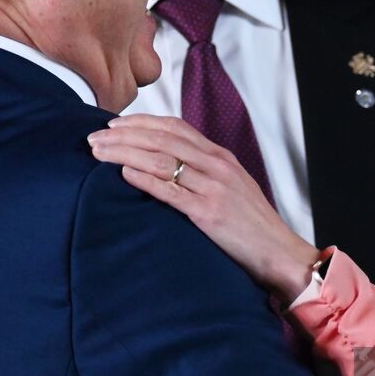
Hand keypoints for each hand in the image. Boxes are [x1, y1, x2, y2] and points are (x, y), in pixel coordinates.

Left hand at [88, 115, 316, 301]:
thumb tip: (168, 166)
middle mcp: (217, 165)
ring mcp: (213, 187)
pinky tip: (124, 174)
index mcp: (221, 157)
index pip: (175, 127)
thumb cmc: (253, 225)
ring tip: (99, 153)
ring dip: (125, 153)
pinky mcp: (209, 212)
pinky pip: (171, 191)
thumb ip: (204, 173)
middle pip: (162, 139)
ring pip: (161, 160)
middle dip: (124, 135)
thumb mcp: (231, 188)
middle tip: (94, 137)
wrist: (280, 252)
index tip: (114, 125)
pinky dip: (145, 178)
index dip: (140, 123)